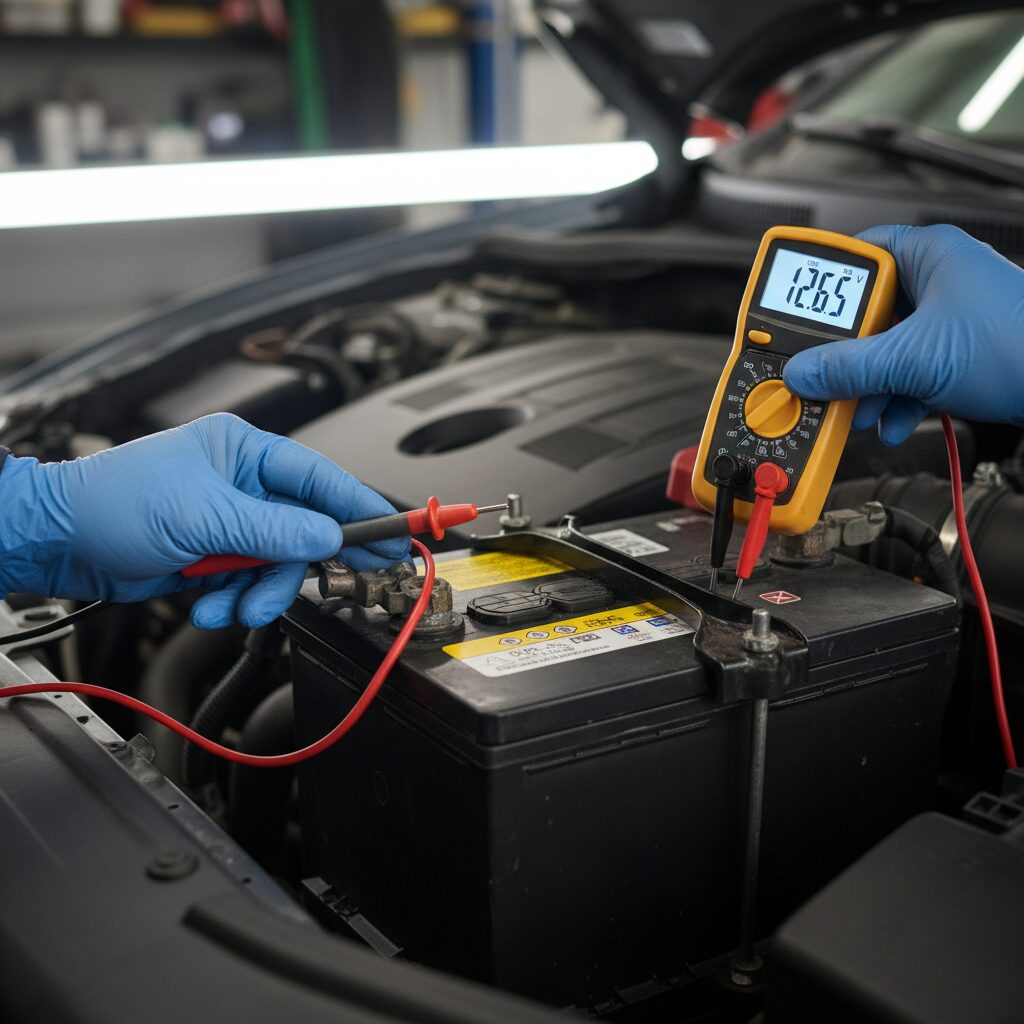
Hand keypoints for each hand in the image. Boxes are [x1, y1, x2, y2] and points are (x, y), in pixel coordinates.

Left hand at [0, 413, 408, 628]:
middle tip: (354, 580)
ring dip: (262, 591)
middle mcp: (244, 485)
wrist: (60, 543)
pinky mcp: (217, 556)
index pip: (321, 477)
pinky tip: (211, 602)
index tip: (398, 530)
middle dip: (308, 562)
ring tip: (236, 603)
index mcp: (244, 452)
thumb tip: (327, 538)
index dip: (362, 506)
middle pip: (306, 528)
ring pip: (279, 564)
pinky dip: (236, 600)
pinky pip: (250, 583)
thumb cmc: (113, 502)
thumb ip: (274, 531)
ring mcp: (231, 522)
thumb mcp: (204, 515)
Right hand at [783, 224, 1023, 443]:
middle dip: (846, 355)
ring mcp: (949, 318)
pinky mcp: (958, 353)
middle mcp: (939, 279)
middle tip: (824, 375)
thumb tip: (802, 373)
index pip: (855, 258)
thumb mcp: (913, 359)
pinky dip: (895, 396)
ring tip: (858, 407)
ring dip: (868, 384)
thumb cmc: (1020, 346)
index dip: (822, 291)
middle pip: (866, 313)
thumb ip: (848, 368)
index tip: (794, 318)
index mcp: (929, 252)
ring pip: (885, 347)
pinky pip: (909, 370)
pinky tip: (890, 418)